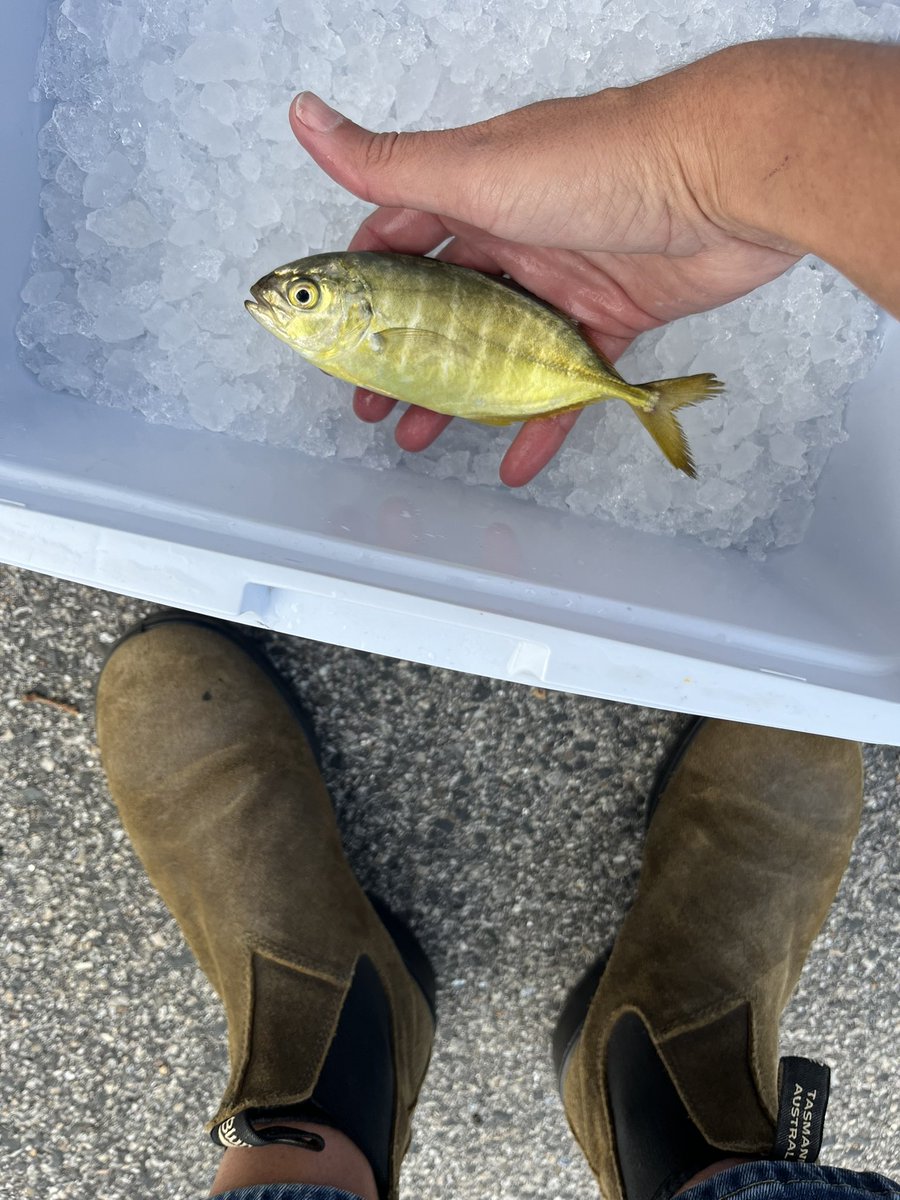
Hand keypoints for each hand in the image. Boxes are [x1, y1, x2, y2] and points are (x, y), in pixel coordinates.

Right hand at [289, 79, 797, 485]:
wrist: (724, 178)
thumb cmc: (600, 162)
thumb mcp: (476, 169)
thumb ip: (389, 166)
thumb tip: (308, 119)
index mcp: (476, 195)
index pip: (400, 244)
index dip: (365, 293)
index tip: (340, 337)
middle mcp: (516, 235)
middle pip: (446, 309)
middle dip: (408, 358)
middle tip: (379, 407)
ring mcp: (564, 280)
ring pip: (499, 351)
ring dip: (463, 397)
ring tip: (426, 441)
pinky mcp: (613, 316)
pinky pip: (567, 379)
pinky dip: (541, 422)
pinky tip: (516, 460)